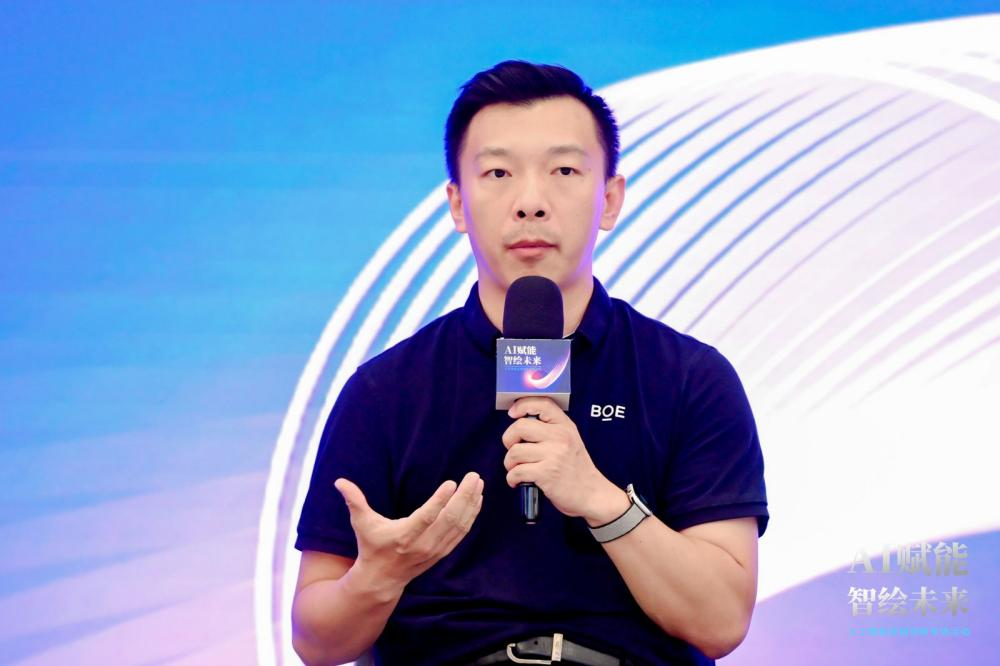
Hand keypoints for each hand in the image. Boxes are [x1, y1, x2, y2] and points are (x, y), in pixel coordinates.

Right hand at [334, 471, 483, 593]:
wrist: (381, 579)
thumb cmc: (371, 545)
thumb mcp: (361, 523)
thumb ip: (354, 501)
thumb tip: (339, 481)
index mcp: (403, 536)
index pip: (427, 517)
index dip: (440, 500)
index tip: (452, 483)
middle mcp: (423, 544)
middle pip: (450, 519)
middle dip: (464, 497)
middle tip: (473, 476)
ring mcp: (435, 550)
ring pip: (460, 525)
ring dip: (471, 504)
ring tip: (478, 484)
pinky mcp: (442, 551)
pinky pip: (462, 532)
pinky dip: (471, 516)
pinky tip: (477, 500)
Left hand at [502, 397, 627, 523]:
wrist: (592, 494)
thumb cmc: (576, 469)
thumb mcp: (570, 440)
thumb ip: (550, 429)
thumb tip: (519, 422)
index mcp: (565, 426)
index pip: (542, 403)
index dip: (522, 404)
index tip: (513, 413)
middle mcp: (560, 437)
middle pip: (520, 427)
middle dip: (509, 440)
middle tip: (514, 450)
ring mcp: (553, 455)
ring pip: (514, 451)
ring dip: (510, 464)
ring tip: (518, 469)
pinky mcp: (546, 474)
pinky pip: (516, 472)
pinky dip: (512, 479)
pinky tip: (519, 481)